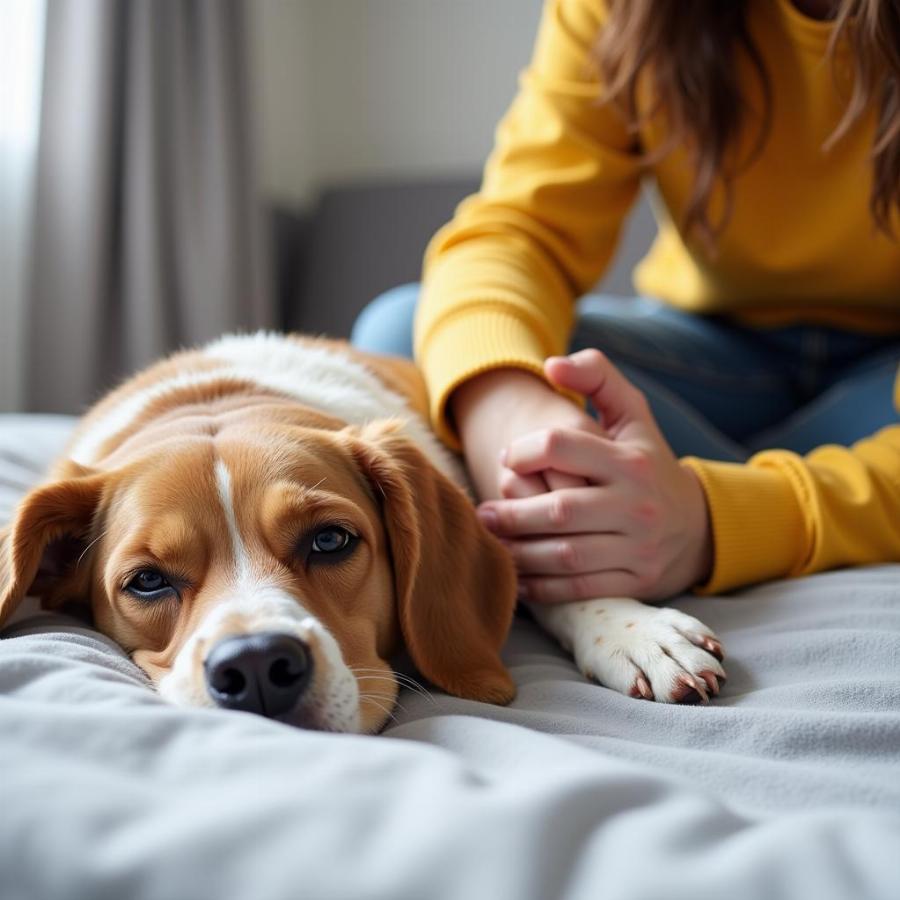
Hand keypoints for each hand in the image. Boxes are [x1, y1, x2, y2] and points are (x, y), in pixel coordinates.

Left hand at [476, 349, 712, 601]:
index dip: (522, 452)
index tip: (506, 459)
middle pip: (557, 510)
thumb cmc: (648, 462)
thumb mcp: (633, 414)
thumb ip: (598, 377)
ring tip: (493, 541)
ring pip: (565, 554)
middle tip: (483, 513)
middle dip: (512, 513)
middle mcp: (636, 504)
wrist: (698, 526)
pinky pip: (579, 588)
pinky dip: (543, 586)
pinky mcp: (635, 583)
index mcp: (630, 460)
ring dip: (520, 552)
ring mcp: (638, 547)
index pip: (561, 447)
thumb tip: (551, 365)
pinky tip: (519, 576)